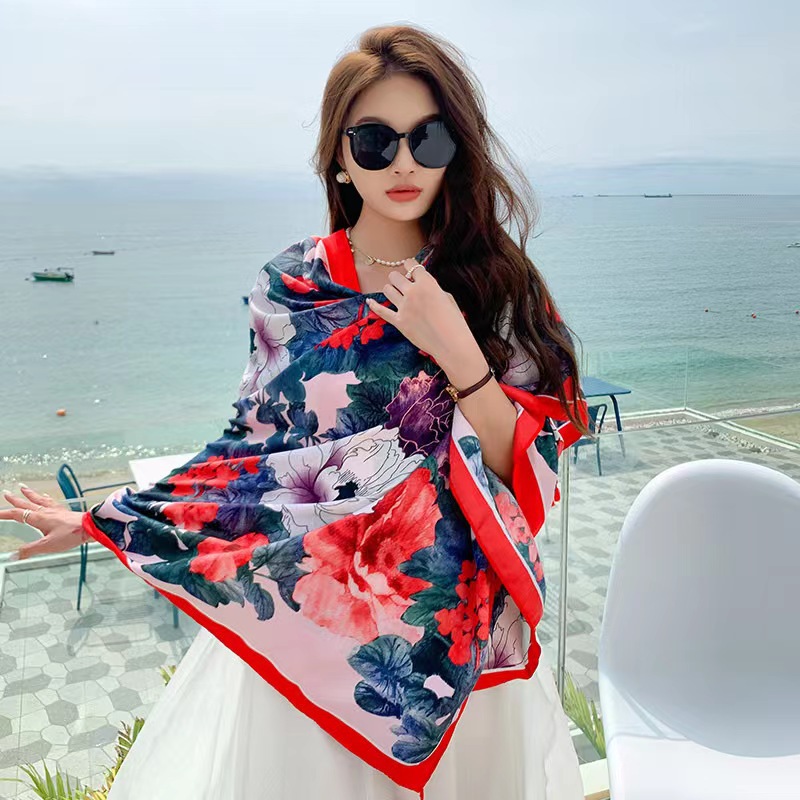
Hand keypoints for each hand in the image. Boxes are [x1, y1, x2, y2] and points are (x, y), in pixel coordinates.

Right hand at [1, 485, 86, 560]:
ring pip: (38, 499)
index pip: (17, 514)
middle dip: (15, 499)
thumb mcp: (47, 545)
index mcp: (39, 518)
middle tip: (6, 493)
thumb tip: (14, 556)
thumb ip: (29, 550)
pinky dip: (45, 497)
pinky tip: (45, 495)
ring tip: (22, 487)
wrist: (90, 527)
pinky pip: (51, 501)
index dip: (5, 514)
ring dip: (29, 493)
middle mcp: (46, 511)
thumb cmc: (71, 534)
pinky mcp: (64, 510)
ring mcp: (55, 509)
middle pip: (27, 503)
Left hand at [365, 258, 482, 369]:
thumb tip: (422, 287)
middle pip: (395, 276)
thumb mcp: (447, 298)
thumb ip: (432, 289)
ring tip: (395, 293)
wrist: (451, 343)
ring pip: (387, 290)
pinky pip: (381, 311)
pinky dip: (374, 305)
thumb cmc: (454, 321)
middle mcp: (413, 292)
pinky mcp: (399, 322)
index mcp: (427, 283)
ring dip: (390, 289)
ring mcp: (404, 307)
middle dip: (398, 278)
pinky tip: (369, 301)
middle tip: (402, 283)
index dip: (409, 265)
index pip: (412, 266)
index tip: (409, 267)